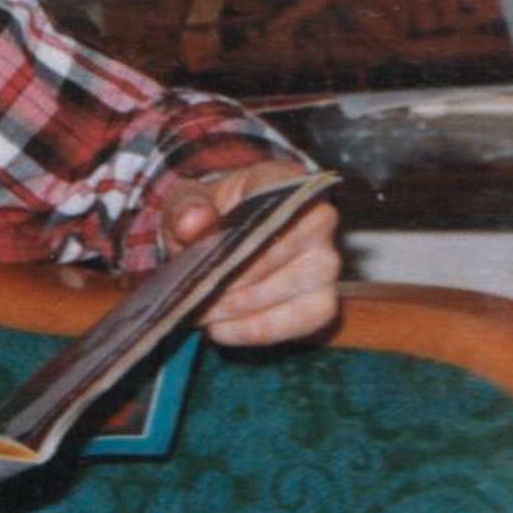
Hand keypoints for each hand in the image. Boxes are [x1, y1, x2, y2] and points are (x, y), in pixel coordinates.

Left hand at [158, 160, 342, 350]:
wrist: (229, 235)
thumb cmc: (214, 213)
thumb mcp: (188, 200)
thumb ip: (186, 207)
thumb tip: (193, 223)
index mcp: (285, 182)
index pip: (276, 208)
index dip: (241, 241)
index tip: (207, 259)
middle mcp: (319, 219)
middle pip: (278, 256)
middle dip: (232, 282)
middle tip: (194, 295)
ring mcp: (326, 262)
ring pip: (287, 293)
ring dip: (238, 309)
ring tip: (202, 311)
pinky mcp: (324, 300)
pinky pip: (302, 323)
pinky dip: (257, 330)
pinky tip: (221, 329)